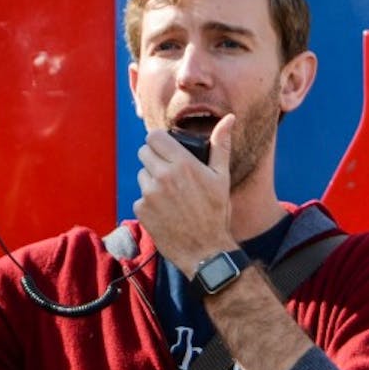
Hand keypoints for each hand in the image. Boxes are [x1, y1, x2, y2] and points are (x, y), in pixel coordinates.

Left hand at [134, 115, 235, 276]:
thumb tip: (228, 119)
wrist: (205, 250)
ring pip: (142, 175)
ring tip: (171, 195)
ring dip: (151, 180)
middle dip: (154, 158)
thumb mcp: (221, 177)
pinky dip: (149, 202)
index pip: (153, 137)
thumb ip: (220, 145)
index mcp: (182, 164)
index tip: (165, 148)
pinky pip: (140, 197)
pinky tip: (166, 211)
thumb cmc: (216, 213)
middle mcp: (162, 176)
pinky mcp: (142, 210)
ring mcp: (149, 194)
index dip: (158, 141)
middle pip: (144, 153)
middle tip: (169, 171)